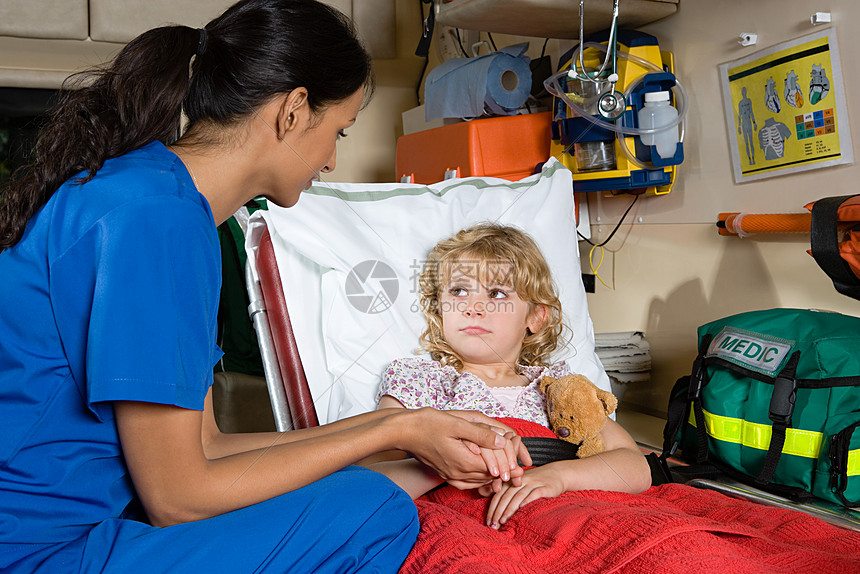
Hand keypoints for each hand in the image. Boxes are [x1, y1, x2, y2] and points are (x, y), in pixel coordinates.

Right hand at [396, 408, 524, 486]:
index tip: (523, 461)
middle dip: (506, 471)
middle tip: (521, 468)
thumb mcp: (457, 424)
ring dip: (494, 475)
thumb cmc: (428, 423)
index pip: (496, 468)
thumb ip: (481, 434)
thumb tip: (501, 441)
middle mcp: (459, 472)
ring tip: (508, 469)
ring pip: (480, 480)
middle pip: (490, 476)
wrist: (403, 432)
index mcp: (464, 460)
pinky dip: (480, 478)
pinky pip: (467, 482)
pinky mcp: (445, 474)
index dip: (511, 464)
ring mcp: (451, 475)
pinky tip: (484, 472)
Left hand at [481, 464, 565, 528]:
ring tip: (503, 521)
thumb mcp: (516, 482)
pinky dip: (527, 501)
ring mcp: (533, 483)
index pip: (499, 494)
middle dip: (498, 511)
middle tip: (493, 524)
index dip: (493, 507)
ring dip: (509, 509)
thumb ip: (501, 488)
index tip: (488, 521)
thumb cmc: (533, 481)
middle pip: (506, 496)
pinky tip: (521, 509)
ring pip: (518, 496)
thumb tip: (482, 492)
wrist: (557, 474)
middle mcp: (520, 480)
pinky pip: (534, 494)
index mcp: (512, 479)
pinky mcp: (545, 487)